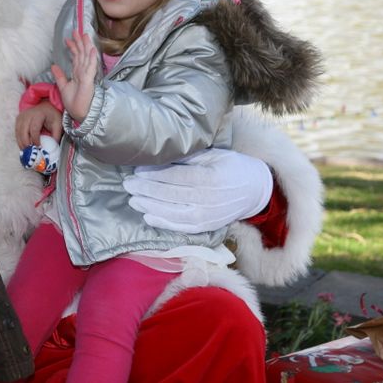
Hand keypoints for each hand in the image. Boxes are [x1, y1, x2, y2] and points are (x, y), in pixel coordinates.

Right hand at [16, 102, 63, 147]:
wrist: (46, 106)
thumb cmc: (52, 115)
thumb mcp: (58, 124)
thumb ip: (56, 136)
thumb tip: (52, 148)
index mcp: (39, 114)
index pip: (34, 129)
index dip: (35, 140)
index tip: (38, 148)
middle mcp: (28, 114)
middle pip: (23, 131)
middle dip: (26, 143)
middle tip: (30, 152)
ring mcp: (21, 116)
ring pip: (18, 132)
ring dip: (21, 143)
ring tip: (27, 151)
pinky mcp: (18, 119)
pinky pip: (16, 131)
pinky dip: (19, 140)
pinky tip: (24, 146)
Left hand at [51, 29, 96, 121]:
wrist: (79, 113)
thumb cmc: (74, 102)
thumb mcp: (63, 87)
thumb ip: (60, 76)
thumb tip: (54, 65)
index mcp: (78, 73)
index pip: (76, 57)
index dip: (72, 47)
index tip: (67, 39)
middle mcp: (83, 72)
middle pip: (82, 54)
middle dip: (79, 42)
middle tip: (77, 31)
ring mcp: (87, 75)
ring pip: (87, 57)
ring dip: (86, 46)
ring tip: (85, 35)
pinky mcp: (89, 80)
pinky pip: (90, 67)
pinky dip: (91, 58)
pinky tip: (91, 50)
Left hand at [122, 149, 273, 233]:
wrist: (254, 190)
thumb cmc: (231, 167)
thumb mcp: (214, 155)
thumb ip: (189, 157)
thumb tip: (161, 156)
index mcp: (209, 177)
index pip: (175, 176)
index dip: (153, 174)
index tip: (136, 170)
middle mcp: (207, 199)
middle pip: (170, 195)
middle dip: (145, 190)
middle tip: (128, 184)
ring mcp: (206, 216)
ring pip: (171, 213)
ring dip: (149, 207)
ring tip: (132, 200)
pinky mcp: (206, 227)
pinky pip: (180, 227)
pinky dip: (163, 223)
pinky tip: (148, 217)